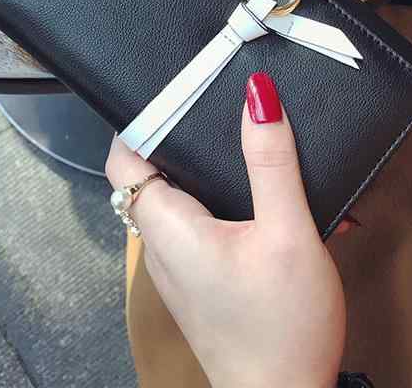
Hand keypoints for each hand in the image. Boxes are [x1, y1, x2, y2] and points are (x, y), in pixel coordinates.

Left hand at [106, 72, 345, 387]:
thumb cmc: (281, 327)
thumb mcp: (287, 233)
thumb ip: (271, 163)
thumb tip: (256, 97)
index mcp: (168, 226)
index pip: (123, 156)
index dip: (141, 117)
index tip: (176, 85)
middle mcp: (163, 244)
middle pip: (151, 170)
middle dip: (182, 133)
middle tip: (218, 101)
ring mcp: (180, 263)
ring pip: (179, 196)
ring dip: (210, 168)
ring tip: (247, 140)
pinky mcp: (200, 276)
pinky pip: (199, 222)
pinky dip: (224, 200)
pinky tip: (268, 199)